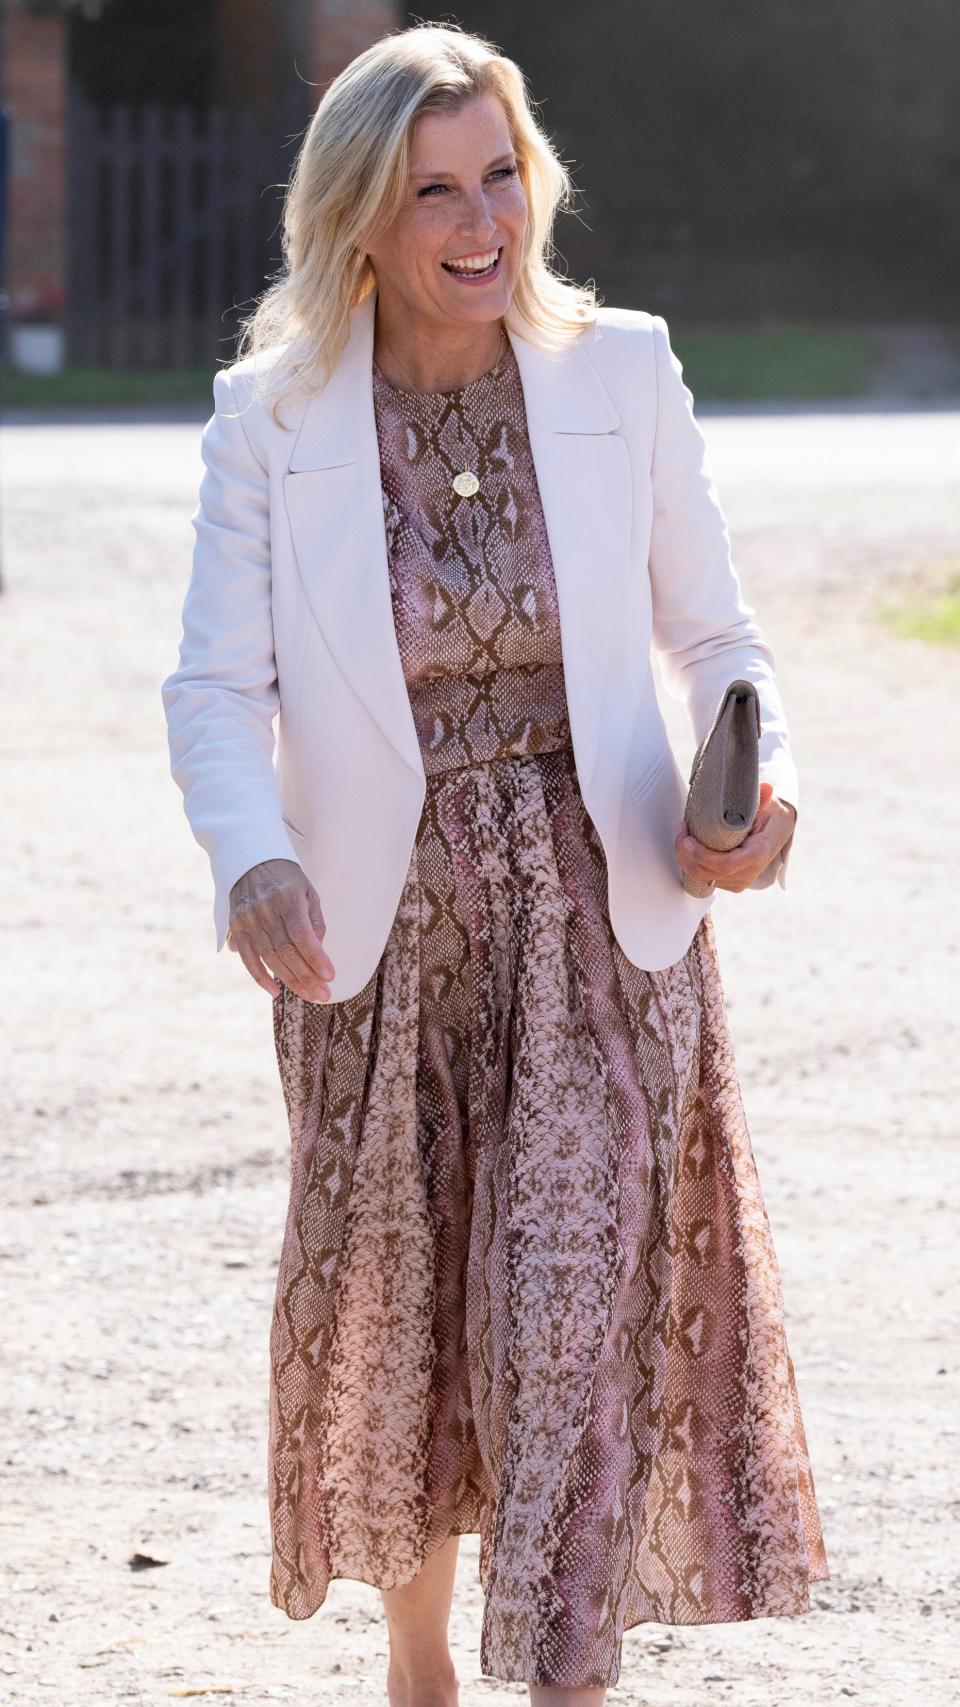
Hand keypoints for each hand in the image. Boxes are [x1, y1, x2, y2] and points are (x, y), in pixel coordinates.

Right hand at [226, 859, 335, 999]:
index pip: (302, 934)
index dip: (316, 957)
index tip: (330, 976)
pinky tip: (276, 991)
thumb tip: (319, 952)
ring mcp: (248, 919)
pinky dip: (260, 977)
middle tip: (323, 994)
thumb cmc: (286, 878)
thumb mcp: (308, 891)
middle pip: (287, 950)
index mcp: (288, 898)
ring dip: (290, 980)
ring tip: (308, 995)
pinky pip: (248, 958)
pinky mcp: (236, 927)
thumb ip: (315, 921)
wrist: (250, 860)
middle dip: (307, 976)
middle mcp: (266, 909)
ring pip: (270, 958)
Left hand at [674, 783, 796, 893]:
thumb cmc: (771, 818)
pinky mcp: (732, 883)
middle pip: (708, 873)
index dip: (702, 855)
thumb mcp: (769, 806)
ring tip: (681, 836)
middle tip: (680, 831)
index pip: (725, 864)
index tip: (687, 839)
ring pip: (703, 878)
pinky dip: (692, 864)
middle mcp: (749, 872)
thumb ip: (763, 798)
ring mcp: (740, 881)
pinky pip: (705, 879)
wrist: (778, 832)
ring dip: (685, 859)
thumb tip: (766, 787)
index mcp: (758, 854)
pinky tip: (687, 849)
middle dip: (686, 854)